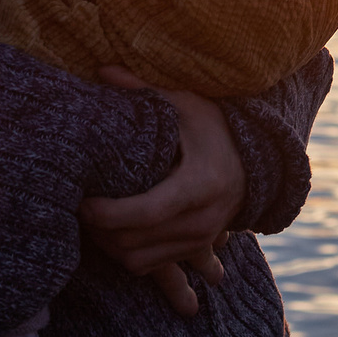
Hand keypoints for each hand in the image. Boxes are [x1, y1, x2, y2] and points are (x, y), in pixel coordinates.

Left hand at [77, 67, 244, 316]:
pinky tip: (112, 230)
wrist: (259, 162)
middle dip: (100, 230)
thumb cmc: (216, 127)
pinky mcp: (194, 250)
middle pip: (136, 241)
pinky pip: (148, 266)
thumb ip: (144, 90)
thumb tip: (103, 70)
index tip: (83, 202)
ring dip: (109, 245)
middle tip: (78, 206)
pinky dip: (125, 253)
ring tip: (92, 220)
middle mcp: (203, 219)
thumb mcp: (186, 105)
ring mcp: (200, 239)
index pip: (148, 211)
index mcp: (200, 183)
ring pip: (138, 260)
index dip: (110, 213)